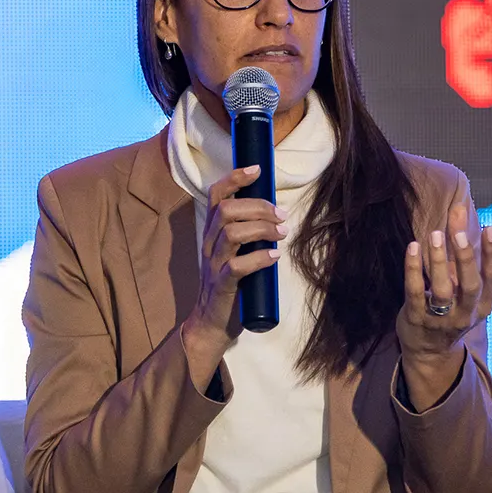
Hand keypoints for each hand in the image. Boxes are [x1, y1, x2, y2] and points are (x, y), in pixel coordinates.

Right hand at [183, 165, 287, 350]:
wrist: (212, 323)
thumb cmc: (231, 284)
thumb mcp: (236, 252)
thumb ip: (249, 233)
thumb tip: (277, 214)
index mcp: (212, 232)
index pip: (215, 196)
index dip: (234, 179)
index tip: (257, 169)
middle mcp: (209, 244)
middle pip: (227, 210)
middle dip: (258, 207)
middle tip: (282, 215)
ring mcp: (213, 264)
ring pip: (231, 233)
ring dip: (261, 228)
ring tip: (281, 233)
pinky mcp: (221, 285)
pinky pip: (237, 266)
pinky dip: (259, 257)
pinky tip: (274, 255)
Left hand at [395, 203, 491, 362]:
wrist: (429, 352)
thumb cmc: (448, 306)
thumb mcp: (460, 281)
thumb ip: (459, 245)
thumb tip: (459, 207)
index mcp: (483, 303)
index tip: (490, 228)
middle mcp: (466, 313)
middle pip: (470, 285)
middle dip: (465, 259)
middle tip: (458, 234)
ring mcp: (441, 319)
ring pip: (443, 291)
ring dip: (438, 261)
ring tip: (434, 235)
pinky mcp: (417, 319)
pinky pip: (415, 293)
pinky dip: (413, 270)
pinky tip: (412, 248)